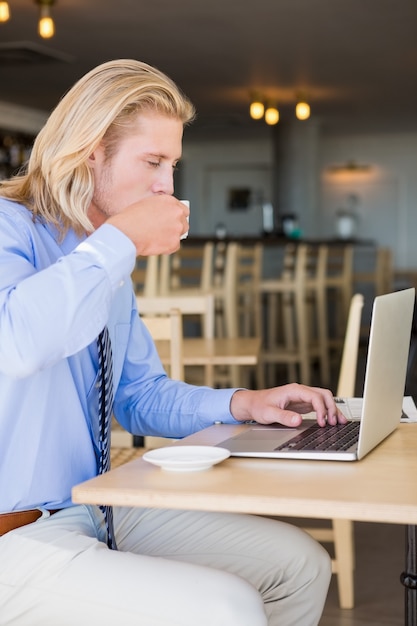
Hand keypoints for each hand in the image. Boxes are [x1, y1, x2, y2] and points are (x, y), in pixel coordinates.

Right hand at [106, 195, 188, 255]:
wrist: (126, 232)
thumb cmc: (130, 218)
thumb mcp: (146, 204)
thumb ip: (159, 208)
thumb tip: (164, 215)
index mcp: (169, 201)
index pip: (182, 209)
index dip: (176, 216)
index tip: (171, 221)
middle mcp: (176, 213)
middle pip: (184, 222)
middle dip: (176, 227)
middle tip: (163, 231)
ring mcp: (177, 228)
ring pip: (180, 234)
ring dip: (171, 237)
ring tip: (156, 238)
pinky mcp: (175, 242)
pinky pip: (175, 246)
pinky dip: (167, 247)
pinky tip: (155, 244)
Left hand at [230, 383, 347, 427]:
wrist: (252, 403)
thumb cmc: (259, 406)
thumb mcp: (269, 413)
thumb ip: (283, 416)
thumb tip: (298, 420)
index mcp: (294, 390)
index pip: (314, 396)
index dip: (321, 409)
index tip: (322, 422)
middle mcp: (300, 392)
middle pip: (323, 395)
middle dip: (332, 408)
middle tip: (334, 423)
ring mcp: (302, 397)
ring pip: (323, 399)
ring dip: (333, 409)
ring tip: (340, 422)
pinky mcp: (302, 404)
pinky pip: (319, 405)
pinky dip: (327, 412)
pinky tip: (332, 421)